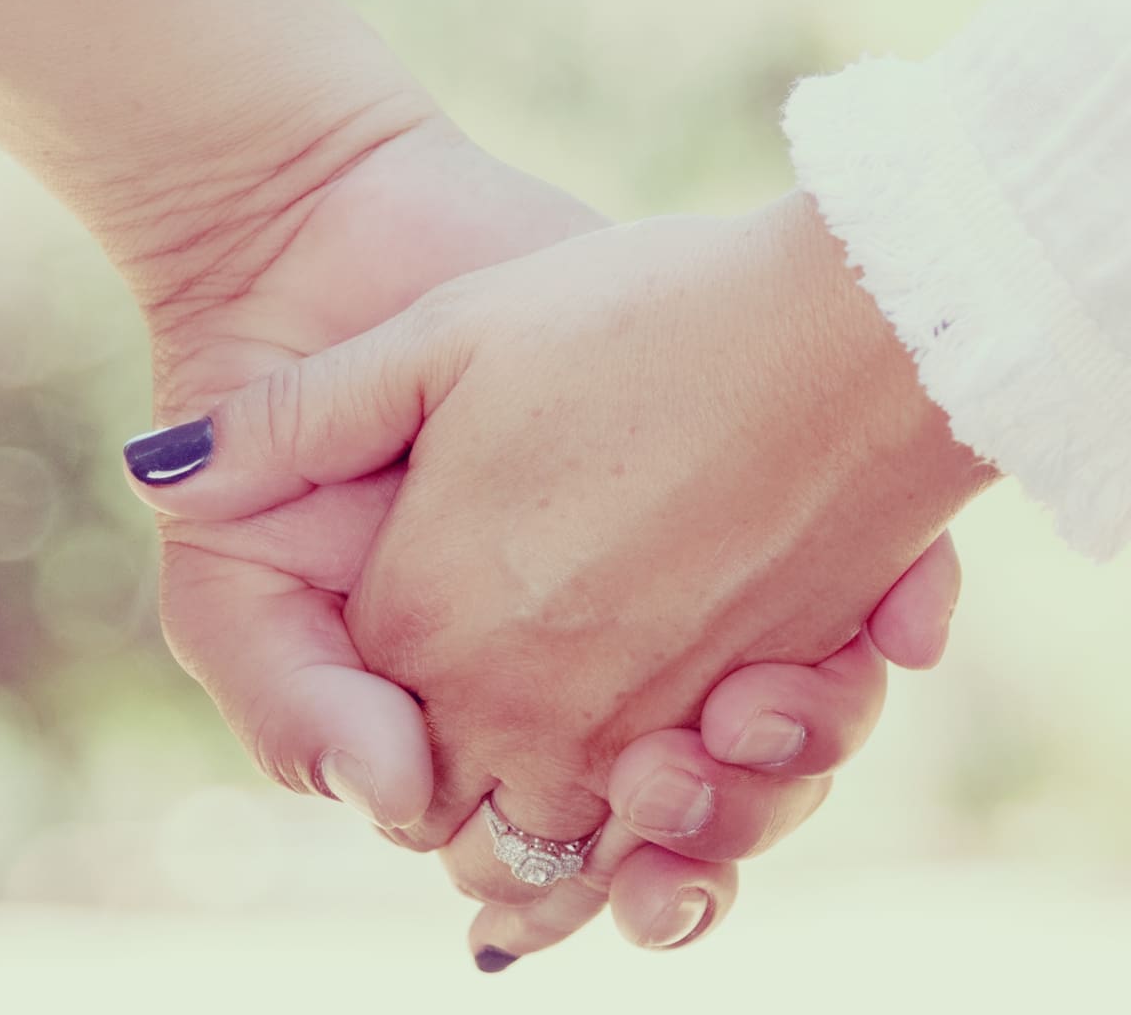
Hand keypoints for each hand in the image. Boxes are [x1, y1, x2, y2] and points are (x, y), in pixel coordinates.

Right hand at [0, 0, 959, 957]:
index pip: (573, 857)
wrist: (325, 241)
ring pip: (795, 742)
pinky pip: (872, 603)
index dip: (607, 888)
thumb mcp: (232, 574)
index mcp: (489, 715)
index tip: (622, 861)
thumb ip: (288, 698)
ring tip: (762, 718)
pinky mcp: (751, 491)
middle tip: (689, 814)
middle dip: (717, 841)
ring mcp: (687, 585)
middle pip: (704, 821)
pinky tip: (894, 626)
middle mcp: (601, 667)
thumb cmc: (274, 425)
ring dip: (800, 760)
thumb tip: (390, 806)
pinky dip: (898, 626)